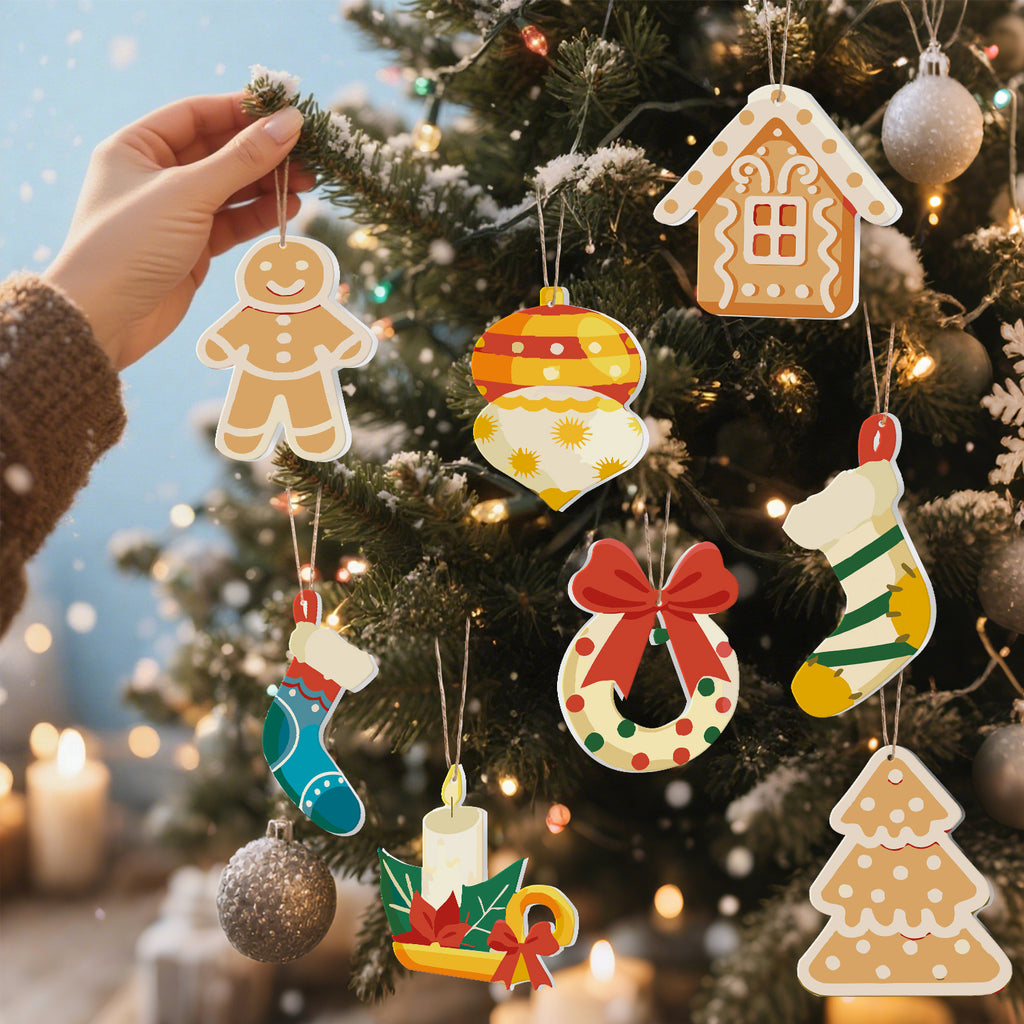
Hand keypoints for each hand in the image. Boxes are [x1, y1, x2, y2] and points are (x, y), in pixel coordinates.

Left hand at [44, 93, 312, 369]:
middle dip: (263, 152)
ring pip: (230, 189)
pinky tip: (288, 209)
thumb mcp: (188, 193)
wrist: (105, 319)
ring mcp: (175, 214)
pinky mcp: (192, 249)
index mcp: (136, 147)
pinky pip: (231, 222)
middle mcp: (154, 175)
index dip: (242, 111)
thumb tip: (289, 122)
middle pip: (218, 152)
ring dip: (268, 185)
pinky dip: (259, 215)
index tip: (286, 111)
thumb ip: (242, 159)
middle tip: (308, 153)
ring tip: (308, 182)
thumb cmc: (132, 244)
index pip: (197, 115)